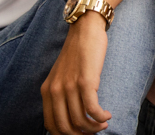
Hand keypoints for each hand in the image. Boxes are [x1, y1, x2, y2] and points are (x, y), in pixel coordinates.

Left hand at [42, 12, 110, 133]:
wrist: (85, 30)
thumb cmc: (77, 53)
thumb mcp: (61, 75)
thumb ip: (60, 95)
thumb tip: (70, 119)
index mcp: (47, 91)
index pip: (51, 125)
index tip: (80, 134)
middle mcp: (55, 91)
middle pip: (65, 128)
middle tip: (93, 133)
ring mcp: (70, 86)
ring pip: (80, 121)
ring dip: (94, 128)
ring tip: (103, 123)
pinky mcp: (86, 81)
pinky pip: (92, 110)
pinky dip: (101, 117)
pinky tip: (107, 115)